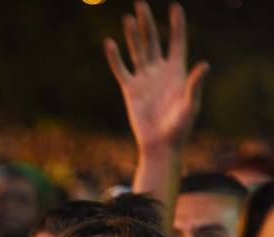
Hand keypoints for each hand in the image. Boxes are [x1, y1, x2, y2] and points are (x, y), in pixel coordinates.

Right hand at [104, 2, 209, 151]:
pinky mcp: (131, 90)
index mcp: (177, 73)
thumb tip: (204, 65)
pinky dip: (115, 57)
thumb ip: (194, 85)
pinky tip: (110, 43)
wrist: (160, 146)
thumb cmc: (179, 129)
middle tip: (141, 4)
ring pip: (137, 51)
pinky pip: (121, 70)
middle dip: (147, 23)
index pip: (177, 43)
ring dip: (133, 35)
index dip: (177, 25)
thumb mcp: (190, 106)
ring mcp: (144, 80)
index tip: (175, 7)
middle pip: (153, 41)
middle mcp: (160, 72)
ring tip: (128, 18)